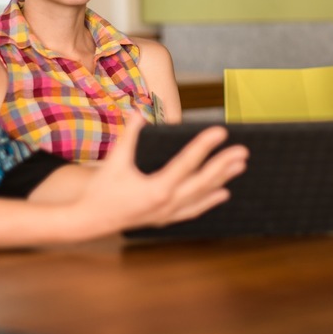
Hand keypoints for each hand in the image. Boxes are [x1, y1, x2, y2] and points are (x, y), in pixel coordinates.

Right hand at [79, 117, 248, 230]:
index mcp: (156, 189)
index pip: (187, 163)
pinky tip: (223, 193)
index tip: (221, 131)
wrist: (89, 222)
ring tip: (240, 166)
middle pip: (203, 182)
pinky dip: (209, 201)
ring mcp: (168, 214)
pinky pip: (193, 210)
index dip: (204, 145)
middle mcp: (167, 204)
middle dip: (224, 166)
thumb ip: (129, 136)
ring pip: (202, 197)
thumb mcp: (114, 161)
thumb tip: (138, 112)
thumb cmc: (101, 190)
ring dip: (222, 181)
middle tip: (243, 151)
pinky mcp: (165, 219)